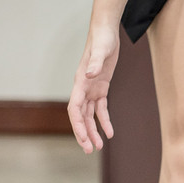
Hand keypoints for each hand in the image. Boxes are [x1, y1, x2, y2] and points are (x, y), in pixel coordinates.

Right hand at [68, 22, 120, 152]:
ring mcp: (91, 89)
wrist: (106, 32)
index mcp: (80, 82)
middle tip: (89, 150)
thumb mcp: (101, 50)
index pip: (74, 108)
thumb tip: (89, 75)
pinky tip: (109, 133)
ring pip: (89, 115)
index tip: (83, 139)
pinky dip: (104, 121)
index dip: (77, 125)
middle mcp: (83, 88)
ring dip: (93, 131)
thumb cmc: (102, 40)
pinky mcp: (101, 88)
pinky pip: (101, 109)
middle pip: (80, 116)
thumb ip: (96, 63)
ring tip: (98, 146)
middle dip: (84, 133)